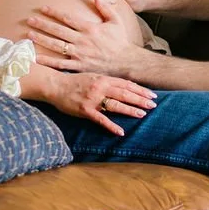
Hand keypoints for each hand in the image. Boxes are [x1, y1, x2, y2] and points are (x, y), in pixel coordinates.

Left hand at [28, 0, 136, 75]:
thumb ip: (105, 6)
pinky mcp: (80, 66)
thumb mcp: (116, 20)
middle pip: (58, 30)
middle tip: (29, 20)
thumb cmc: (121, 40)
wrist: (126, 62)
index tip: (43, 8)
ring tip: (29, 34)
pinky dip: (48, 61)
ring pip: (56, 46)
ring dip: (42, 39)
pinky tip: (37, 57)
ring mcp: (80, 54)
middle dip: (42, 24)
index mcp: (90, 28)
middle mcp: (82, 40)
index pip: (68, 18)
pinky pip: (61, 64)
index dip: (54, 12)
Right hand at [41, 69, 155, 136]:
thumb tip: (125, 87)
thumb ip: (108, 82)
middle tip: (153, 105)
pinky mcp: (85, 111)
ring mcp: (93, 99)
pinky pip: (101, 119)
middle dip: (140, 99)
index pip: (126, 84)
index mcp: (104, 79)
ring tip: (142, 114)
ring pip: (115, 105)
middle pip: (124, 93)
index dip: (140, 90)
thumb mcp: (94, 77)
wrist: (55, 86)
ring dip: (130, 110)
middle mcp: (100, 87)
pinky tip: (121, 132)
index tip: (152, 95)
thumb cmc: (76, 82)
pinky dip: (111, 126)